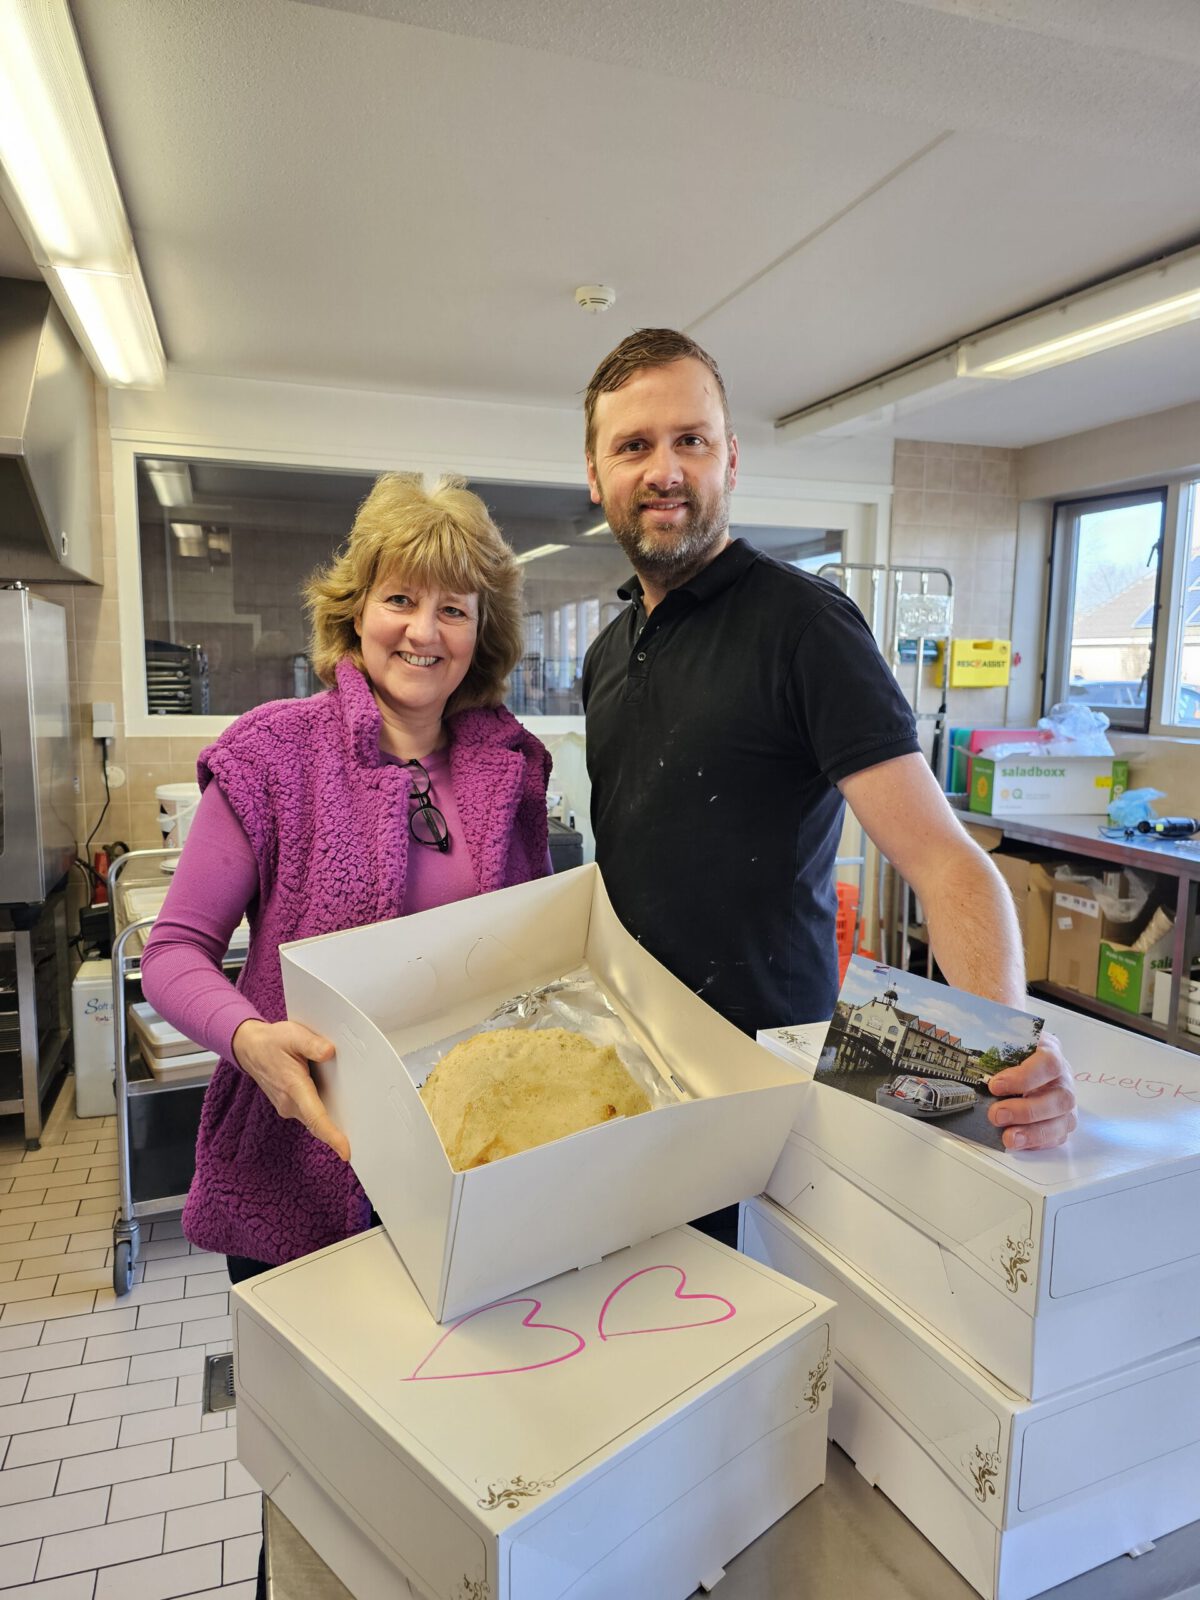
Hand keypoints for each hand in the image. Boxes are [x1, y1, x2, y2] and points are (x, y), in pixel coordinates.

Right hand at [232, 1019, 349, 1161]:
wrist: (249, 1048)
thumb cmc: (271, 1042)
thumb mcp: (292, 1035)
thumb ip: (311, 1044)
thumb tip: (329, 1052)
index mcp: (293, 1086)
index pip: (316, 1117)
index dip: (332, 1136)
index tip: (345, 1151)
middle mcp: (290, 1102)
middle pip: (318, 1123)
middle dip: (339, 1130)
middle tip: (364, 1132)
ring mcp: (288, 1106)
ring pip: (313, 1119)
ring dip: (330, 1120)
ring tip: (353, 1111)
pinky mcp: (289, 1105)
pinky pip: (309, 1114)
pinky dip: (321, 1113)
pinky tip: (333, 1100)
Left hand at [987, 1031, 1075, 1150]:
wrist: (1034, 1063)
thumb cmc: (1020, 1055)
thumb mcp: (1009, 1043)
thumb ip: (997, 1049)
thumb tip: (966, 1058)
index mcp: (1051, 1053)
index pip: (1048, 1063)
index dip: (1024, 1077)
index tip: (996, 1086)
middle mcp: (1064, 1078)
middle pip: (1059, 1098)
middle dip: (1026, 1111)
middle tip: (997, 1115)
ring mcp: (1066, 1102)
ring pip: (1062, 1121)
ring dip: (1033, 1133)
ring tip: (1009, 1137)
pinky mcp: (1063, 1121)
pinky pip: (1057, 1136)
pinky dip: (1037, 1142)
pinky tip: (1020, 1142)